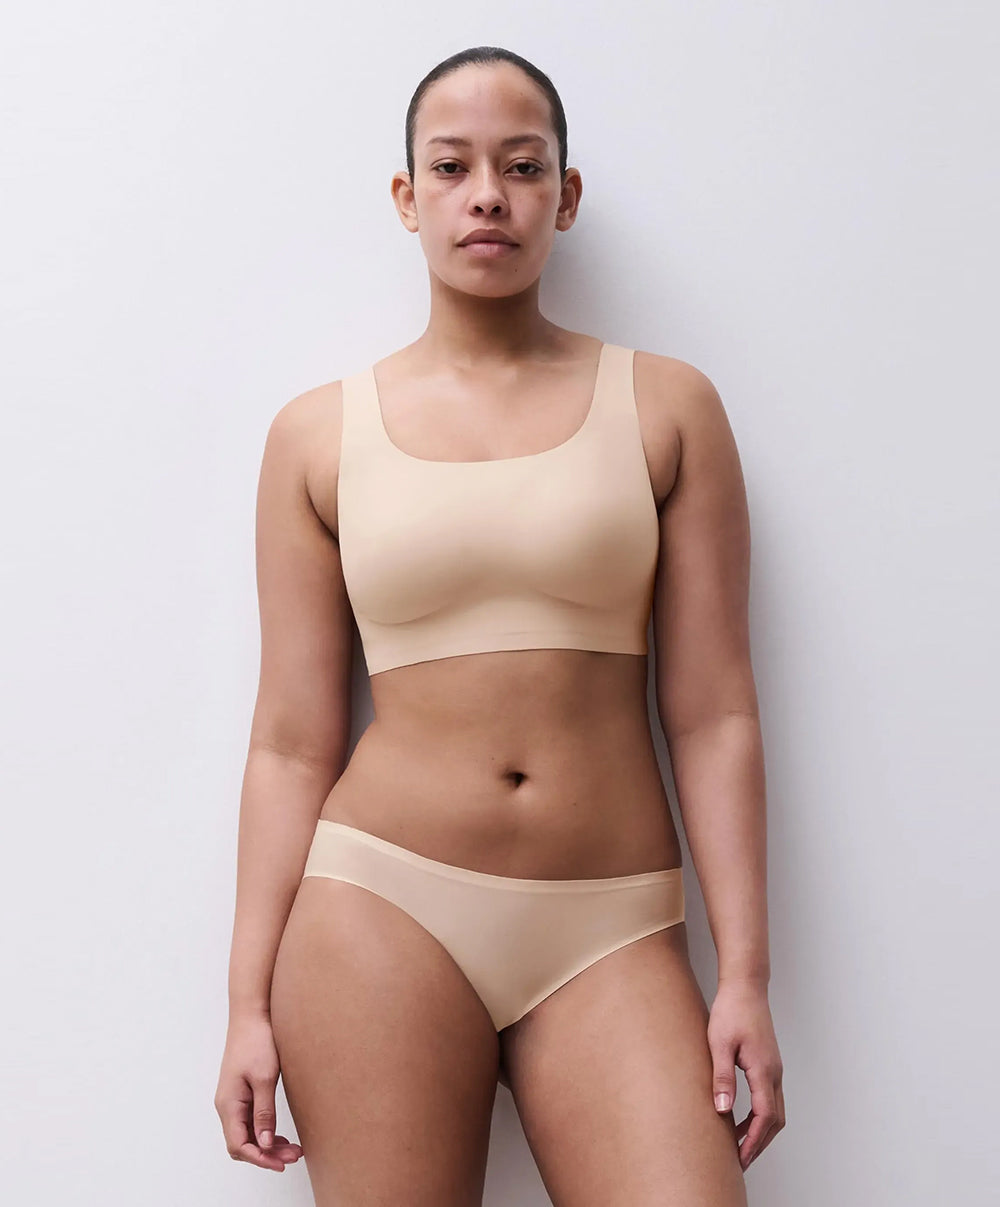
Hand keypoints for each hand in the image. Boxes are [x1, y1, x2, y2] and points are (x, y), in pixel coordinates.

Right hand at [214, 1010, 303, 1172]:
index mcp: (229, 1104)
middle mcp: (227, 1105)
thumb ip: (264, 1112)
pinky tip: (281, 1135)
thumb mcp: (265, 1078)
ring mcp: (233, 1099)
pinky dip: (264, 1131)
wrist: (251, 1015)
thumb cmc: (256, 1041)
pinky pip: (250, 1121)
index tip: (281, 1164)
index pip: (239, 1145)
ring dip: (267, 1145)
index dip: (259, 1159)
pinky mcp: (242, 1092)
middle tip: (293, 1156)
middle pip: (242, 1143)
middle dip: (266, 1155)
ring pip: (247, 1134)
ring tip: (292, 1149)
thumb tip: (265, 1144)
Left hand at [707, 978, 784, 1170]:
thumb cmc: (731, 1010)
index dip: (753, 1141)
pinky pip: (770, 1098)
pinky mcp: (769, 1063)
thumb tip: (723, 1110)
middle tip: (740, 1161)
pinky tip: (739, 1118)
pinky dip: (759, 1116)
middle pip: (775, 1120)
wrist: (746, 986)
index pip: (764, 1117)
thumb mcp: (719, 1043)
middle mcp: (774, 1072)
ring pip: (775, 1110)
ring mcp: (774, 1068)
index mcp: (763, 1070)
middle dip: (759, 1143)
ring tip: (738, 1145)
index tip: (741, 1159)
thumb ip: (722, 1077)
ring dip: (760, 1131)